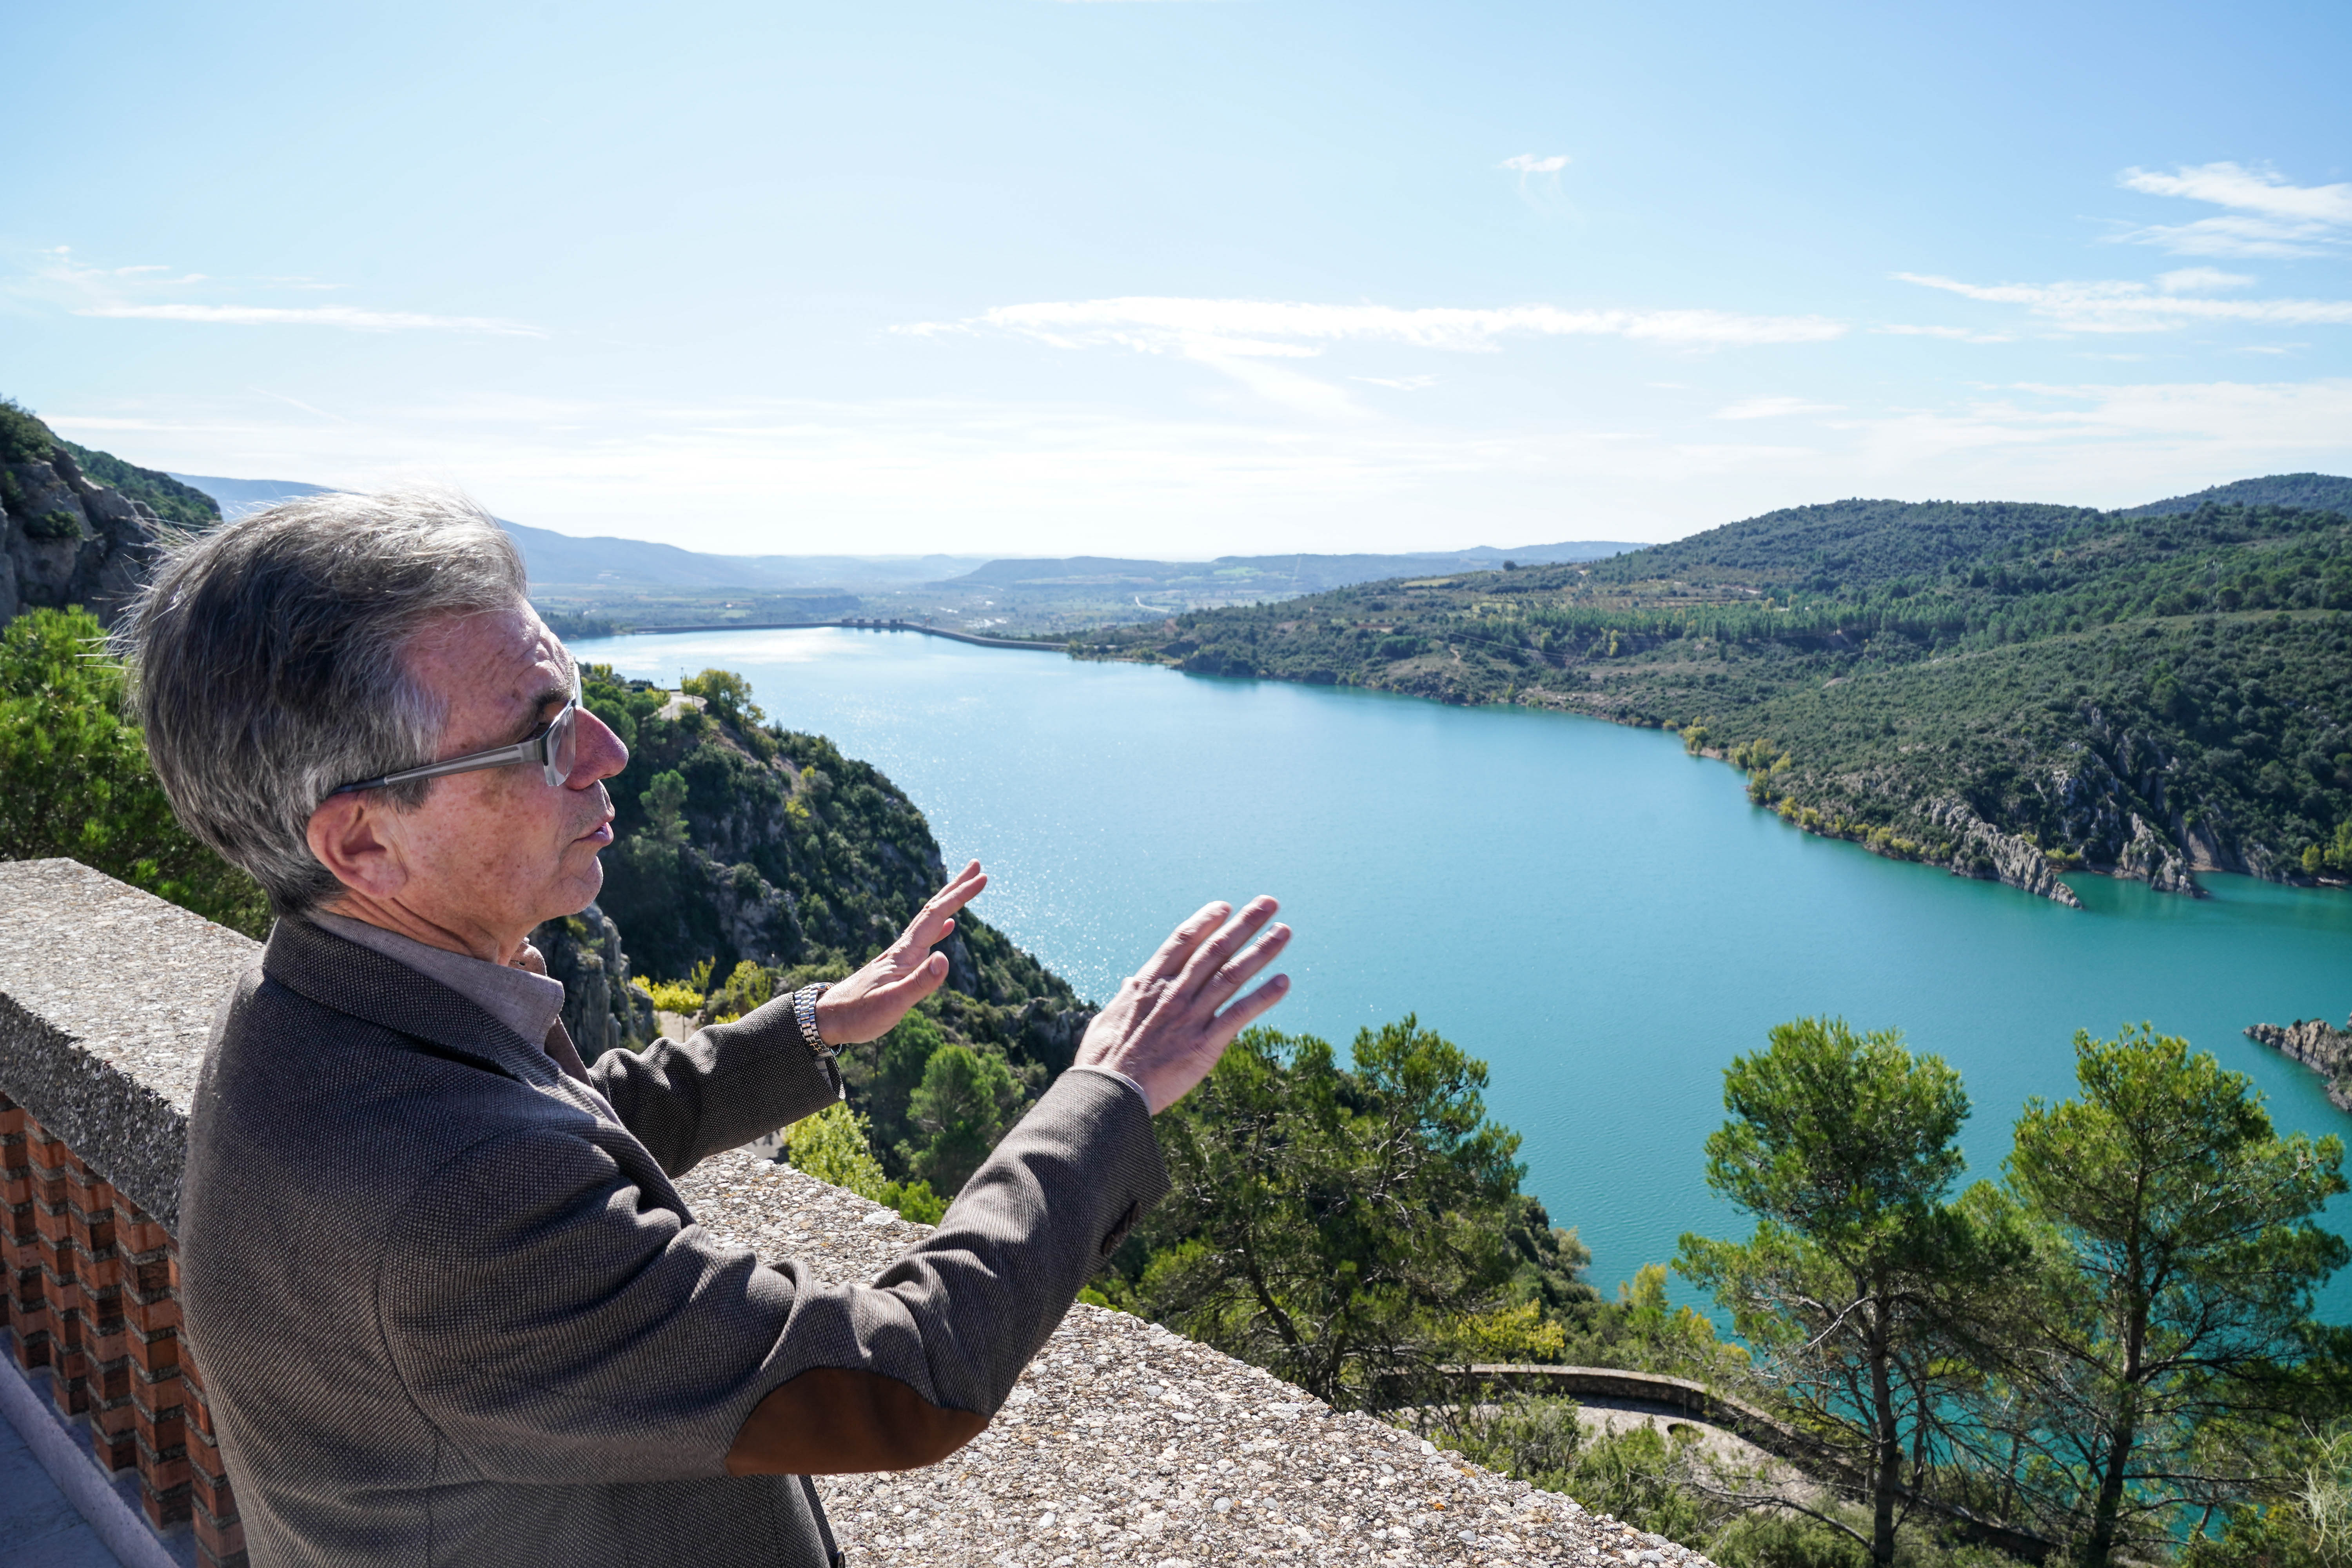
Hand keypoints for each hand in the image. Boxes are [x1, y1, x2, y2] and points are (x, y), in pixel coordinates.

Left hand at [814, 861, 987, 1045]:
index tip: (982, 878)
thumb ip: (919, 983)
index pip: (937, 916)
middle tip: (976, 867)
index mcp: (905, 953)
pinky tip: (948, 928)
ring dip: (949, 904)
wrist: (828, 1018)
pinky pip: (924, 939)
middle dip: (955, 888)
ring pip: (929, 922)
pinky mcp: (897, 967)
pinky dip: (939, 928)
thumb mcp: (892, 1003)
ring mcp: (900, 957)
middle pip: (933, 910)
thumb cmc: (859, 1014)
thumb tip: (945, 958)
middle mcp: (903, 949)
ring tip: (963, 890)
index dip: (959, 896)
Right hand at [1076, 897, 1290, 1113]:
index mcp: (1149, 983)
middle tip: (1268, 903)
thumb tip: (1128, 982)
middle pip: (1215, 949)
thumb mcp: (1108, 1018)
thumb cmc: (1103, 1060)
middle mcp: (1174, 992)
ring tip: (1284, 932)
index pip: (1182, 941)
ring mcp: (1191, 1016)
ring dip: (1261, 951)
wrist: (1109, 1093)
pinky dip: (1263, 997)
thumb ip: (1124, 997)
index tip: (1225, 906)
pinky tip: (1283, 982)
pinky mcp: (1205, 1043)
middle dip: (1245, 924)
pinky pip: (1239, 1014)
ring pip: (1232, 975)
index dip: (1206, 921)